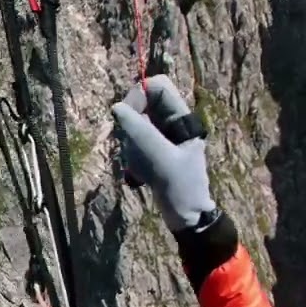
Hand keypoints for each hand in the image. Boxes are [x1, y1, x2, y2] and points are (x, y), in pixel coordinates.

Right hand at [111, 75, 216, 231]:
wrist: (187, 219)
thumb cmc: (182, 189)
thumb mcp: (162, 159)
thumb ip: (141, 132)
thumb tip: (117, 108)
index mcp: (183, 119)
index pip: (157, 87)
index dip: (139, 95)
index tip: (128, 116)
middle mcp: (172, 124)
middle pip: (141, 106)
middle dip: (131, 128)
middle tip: (133, 150)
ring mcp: (161, 139)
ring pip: (134, 127)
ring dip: (131, 148)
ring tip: (140, 169)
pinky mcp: (153, 153)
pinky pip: (133, 146)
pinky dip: (132, 160)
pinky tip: (139, 177)